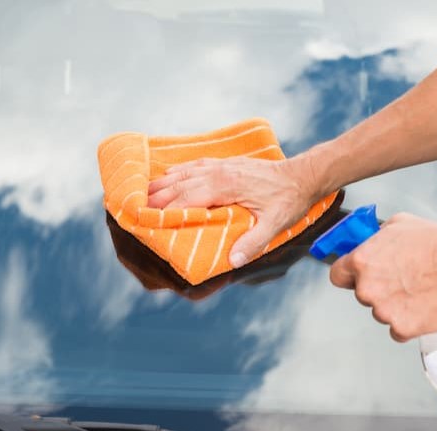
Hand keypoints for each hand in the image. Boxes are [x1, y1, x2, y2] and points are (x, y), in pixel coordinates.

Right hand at [148, 155, 322, 267]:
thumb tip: (234, 260)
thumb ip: (254, 241)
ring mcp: (221, 166)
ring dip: (162, 184)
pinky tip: (168, 177)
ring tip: (142, 195)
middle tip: (135, 210)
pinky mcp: (226, 164)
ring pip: (183, 173)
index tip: (148, 220)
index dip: (167, 210)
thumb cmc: (289, 200)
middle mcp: (219, 172)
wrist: (302, 176)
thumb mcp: (276, 224)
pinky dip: (178, 172)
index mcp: (226, 185)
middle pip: (179, 184)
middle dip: (156, 198)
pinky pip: (194, 165)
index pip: (188, 198)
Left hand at [330, 213, 436, 341]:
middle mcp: (368, 287)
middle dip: (378, 288)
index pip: (337, 275)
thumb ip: (377, 237)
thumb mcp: (400, 224)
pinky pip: (398, 329)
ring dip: (395, 305)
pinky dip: (409, 321)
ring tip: (419, 288)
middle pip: (362, 294)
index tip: (356, 276)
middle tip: (402, 279)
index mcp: (363, 260)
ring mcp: (383, 310)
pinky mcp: (402, 328)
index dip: (348, 275)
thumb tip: (371, 242)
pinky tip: (423, 305)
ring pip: (381, 311)